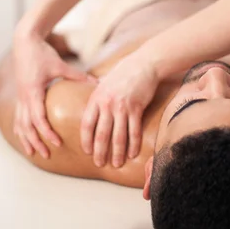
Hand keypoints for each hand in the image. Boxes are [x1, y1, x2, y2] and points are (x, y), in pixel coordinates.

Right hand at [13, 33, 95, 157]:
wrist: (25, 42)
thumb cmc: (43, 53)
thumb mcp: (60, 65)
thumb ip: (77, 76)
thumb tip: (98, 83)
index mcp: (34, 92)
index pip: (39, 118)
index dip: (47, 132)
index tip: (57, 143)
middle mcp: (24, 97)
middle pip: (27, 127)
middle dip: (37, 142)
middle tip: (47, 155)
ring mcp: (20, 97)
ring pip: (20, 124)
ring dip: (27, 139)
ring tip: (35, 153)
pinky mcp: (20, 96)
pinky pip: (18, 117)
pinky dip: (21, 130)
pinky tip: (25, 139)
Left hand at [80, 51, 158, 167]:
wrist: (143, 64)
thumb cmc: (123, 73)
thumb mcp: (103, 83)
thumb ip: (97, 98)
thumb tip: (91, 109)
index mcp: (96, 98)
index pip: (87, 124)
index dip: (86, 141)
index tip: (87, 152)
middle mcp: (107, 104)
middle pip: (101, 134)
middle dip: (100, 152)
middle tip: (100, 164)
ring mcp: (122, 107)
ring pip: (118, 136)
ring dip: (117, 153)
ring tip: (117, 164)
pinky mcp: (137, 108)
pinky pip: (134, 131)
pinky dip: (133, 145)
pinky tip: (132, 154)